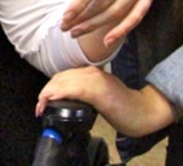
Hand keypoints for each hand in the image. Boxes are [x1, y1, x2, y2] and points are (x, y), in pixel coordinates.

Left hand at [36, 66, 173, 136]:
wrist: (143, 111)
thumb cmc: (122, 105)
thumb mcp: (100, 93)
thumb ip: (85, 90)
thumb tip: (67, 96)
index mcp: (91, 71)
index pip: (63, 76)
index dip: (50, 87)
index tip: (43, 100)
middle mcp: (91, 71)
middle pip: (60, 78)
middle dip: (46, 91)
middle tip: (39, 106)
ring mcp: (95, 79)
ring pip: (64, 82)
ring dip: (48, 93)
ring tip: (41, 105)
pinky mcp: (99, 90)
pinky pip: (75, 89)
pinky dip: (61, 93)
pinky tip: (52, 99)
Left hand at [62, 0, 156, 46]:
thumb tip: (79, 6)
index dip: (80, 3)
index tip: (65, 16)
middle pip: (105, 1)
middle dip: (83, 18)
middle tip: (66, 27)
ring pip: (118, 11)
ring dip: (95, 25)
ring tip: (78, 32)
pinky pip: (136, 16)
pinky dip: (121, 30)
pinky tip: (106, 40)